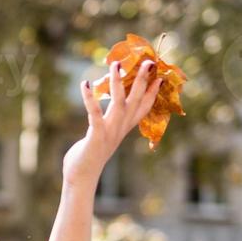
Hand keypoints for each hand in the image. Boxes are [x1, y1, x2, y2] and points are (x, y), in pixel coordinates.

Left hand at [62, 58, 162, 189]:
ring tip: (116, 64)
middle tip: (149, 61)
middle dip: (143, 80)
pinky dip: (89, 98)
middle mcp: (120, 128)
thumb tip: (106, 116)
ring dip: (118, 82)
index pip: (143, 107)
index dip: (153, 91)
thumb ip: (107, 124)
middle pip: (136, 100)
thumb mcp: (103, 137)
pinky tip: (84, 83)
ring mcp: (109, 132)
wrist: (81, 179)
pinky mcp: (96, 136)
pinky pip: (94, 114)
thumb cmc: (88, 157)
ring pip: (119, 103)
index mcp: (123, 128)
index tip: (160, 75)